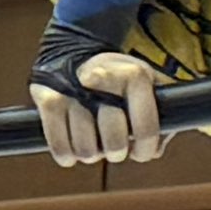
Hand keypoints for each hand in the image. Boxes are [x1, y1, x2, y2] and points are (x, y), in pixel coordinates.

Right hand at [32, 50, 164, 166]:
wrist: (74, 54)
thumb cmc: (118, 81)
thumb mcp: (148, 86)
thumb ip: (163, 116)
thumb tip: (155, 149)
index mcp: (135, 75)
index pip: (146, 130)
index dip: (145, 149)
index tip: (139, 149)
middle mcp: (104, 79)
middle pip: (114, 144)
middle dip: (115, 152)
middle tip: (113, 144)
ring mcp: (73, 90)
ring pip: (86, 150)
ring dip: (91, 154)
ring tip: (92, 140)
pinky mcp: (47, 99)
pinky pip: (60, 147)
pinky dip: (67, 155)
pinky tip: (72, 147)